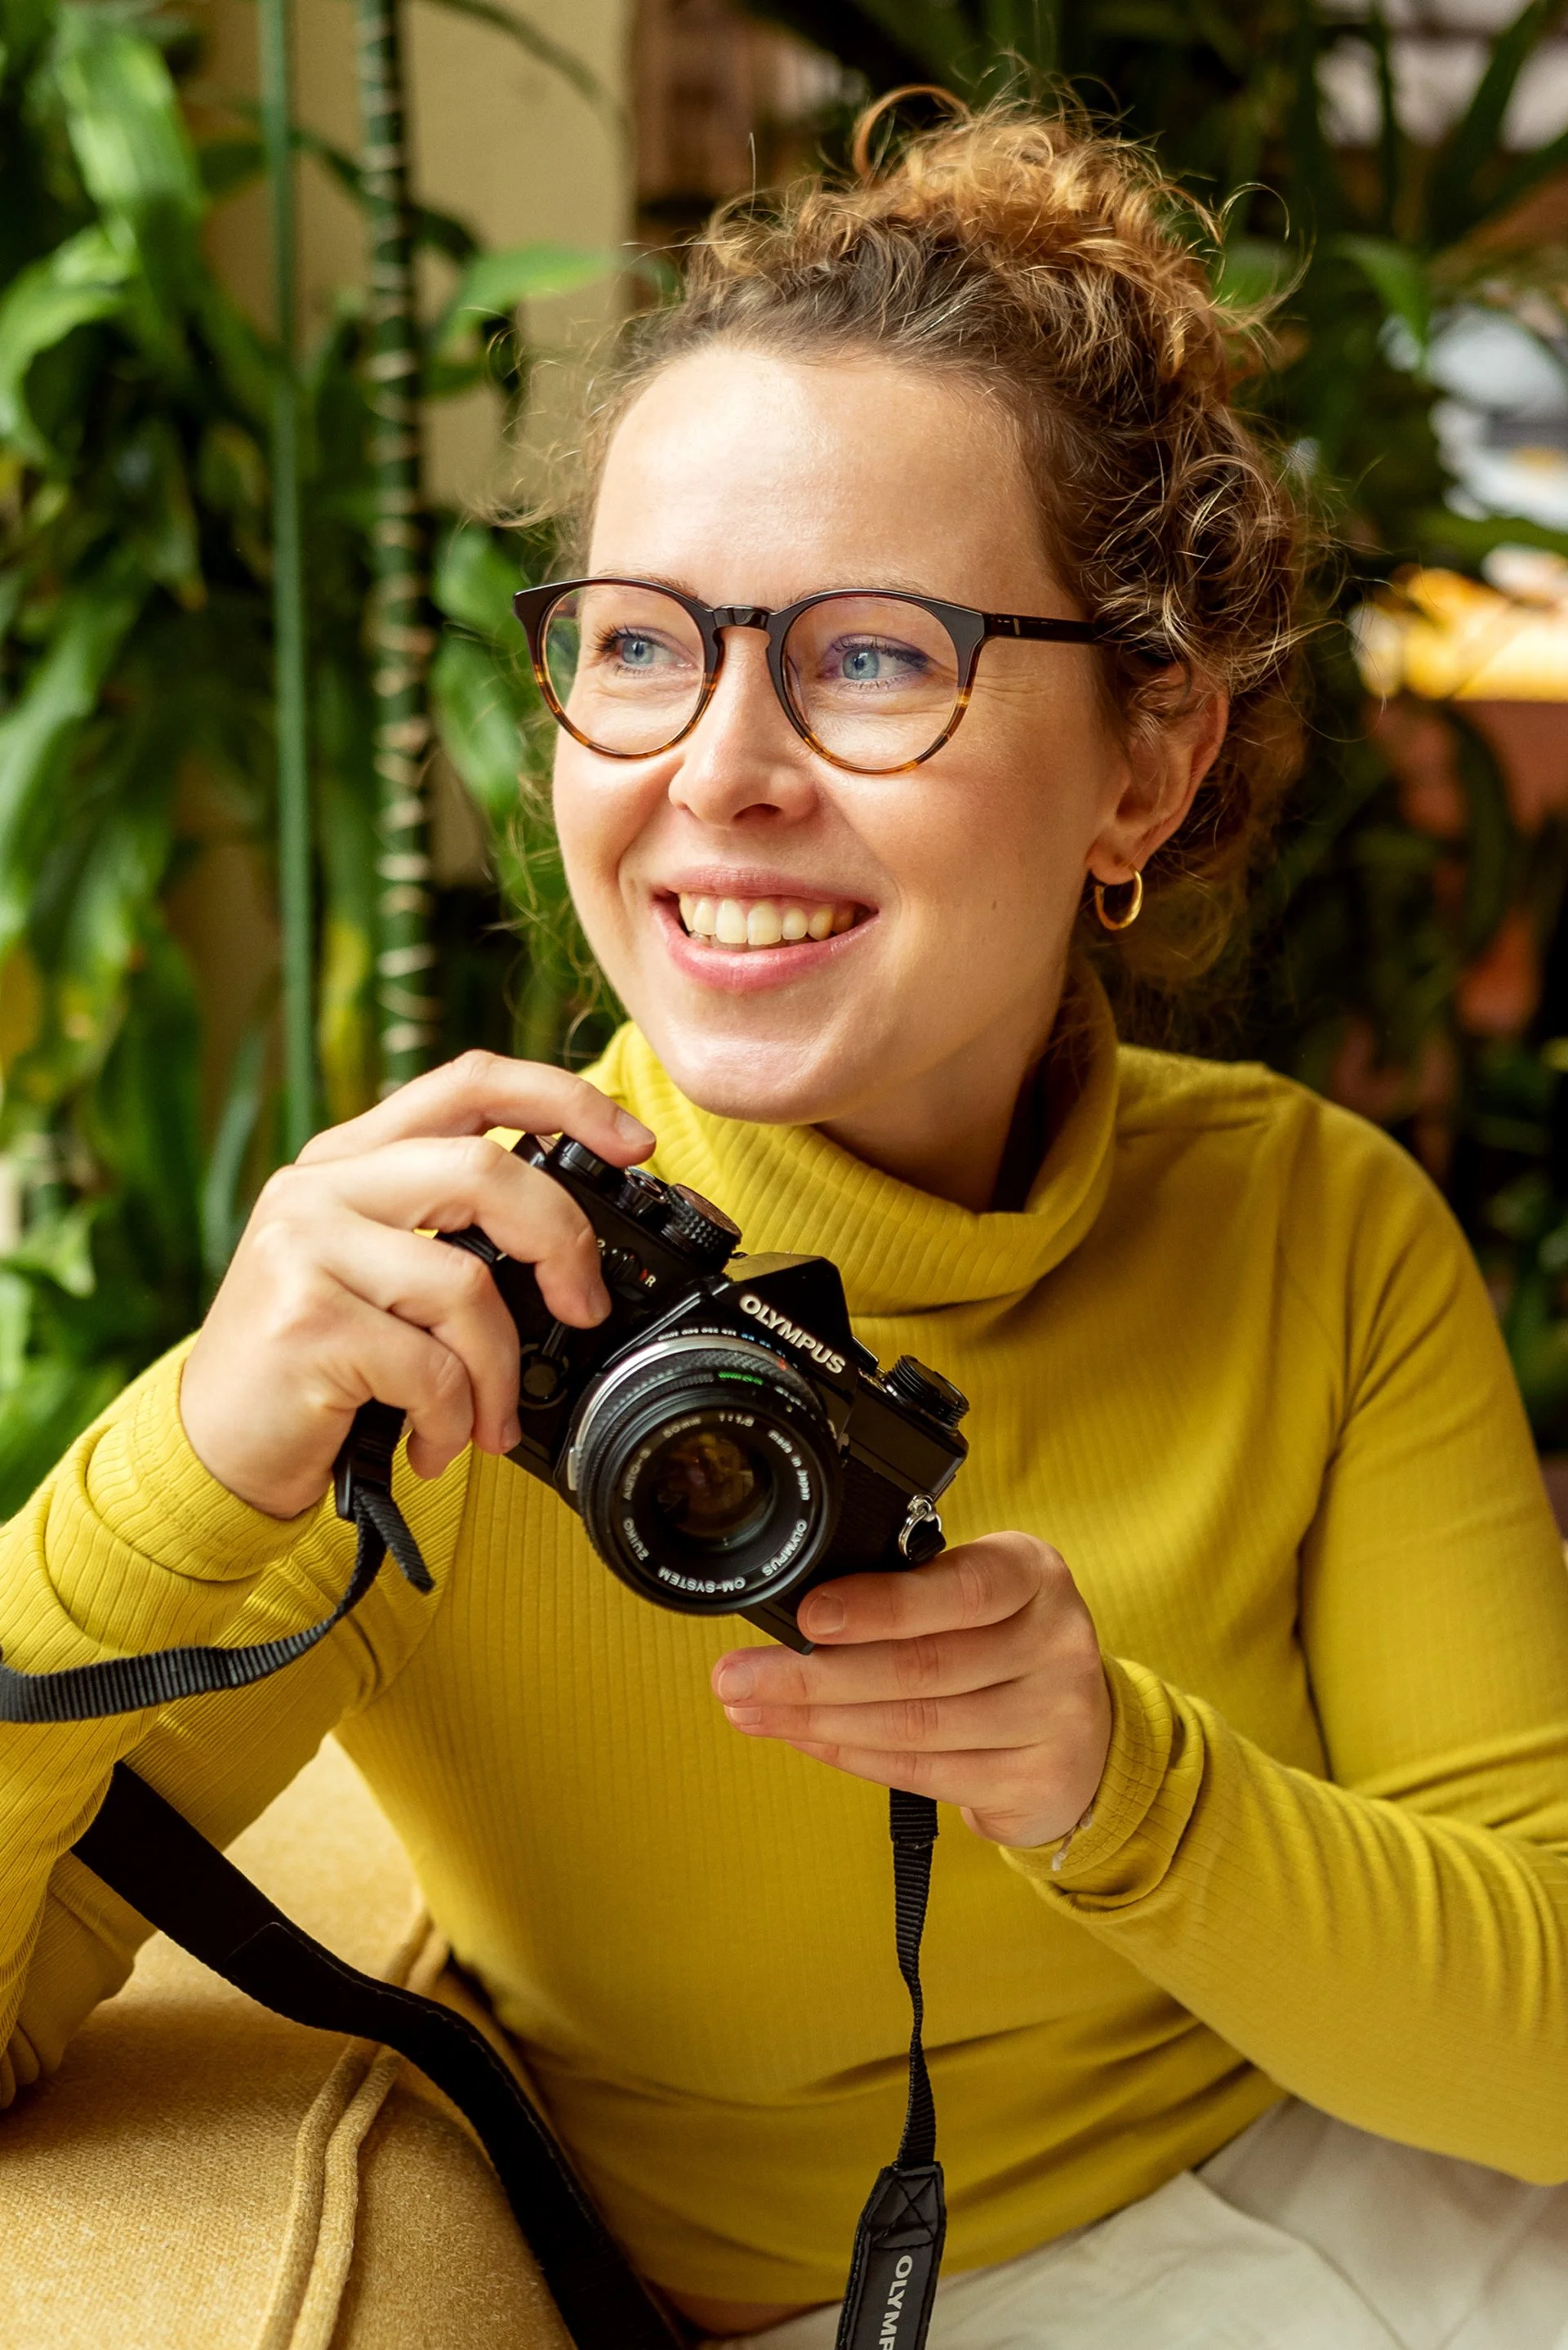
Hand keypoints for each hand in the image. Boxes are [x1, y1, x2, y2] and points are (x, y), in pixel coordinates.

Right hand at [182, 1053, 654, 1519]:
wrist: (213, 1451)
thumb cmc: (317, 1366)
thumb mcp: (375, 1276)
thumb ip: (447, 1233)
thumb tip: (575, 1248)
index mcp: (348, 1159)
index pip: (467, 1082)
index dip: (561, 1097)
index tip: (633, 1143)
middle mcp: (319, 1186)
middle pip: (484, 1170)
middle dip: (560, 1244)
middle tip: (584, 1309)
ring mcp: (304, 1248)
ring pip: (467, 1285)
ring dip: (499, 1373)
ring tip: (487, 1422)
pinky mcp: (304, 1323)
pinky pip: (431, 1367)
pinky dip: (453, 1418)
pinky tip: (434, 1445)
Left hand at [711, 1532, 1111, 1847]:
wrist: (1084, 1735)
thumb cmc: (1002, 1643)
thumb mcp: (977, 1594)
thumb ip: (912, 1592)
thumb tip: (799, 1612)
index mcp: (1033, 1573)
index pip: (962, 1588)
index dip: (882, 1606)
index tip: (809, 1616)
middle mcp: (1056, 1641)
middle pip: (923, 1667)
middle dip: (814, 1674)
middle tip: (736, 1676)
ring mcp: (1055, 1718)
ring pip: (915, 1726)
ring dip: (816, 1720)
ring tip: (749, 1710)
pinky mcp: (1035, 1783)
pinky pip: (922, 1772)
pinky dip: (849, 1755)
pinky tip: (802, 1738)